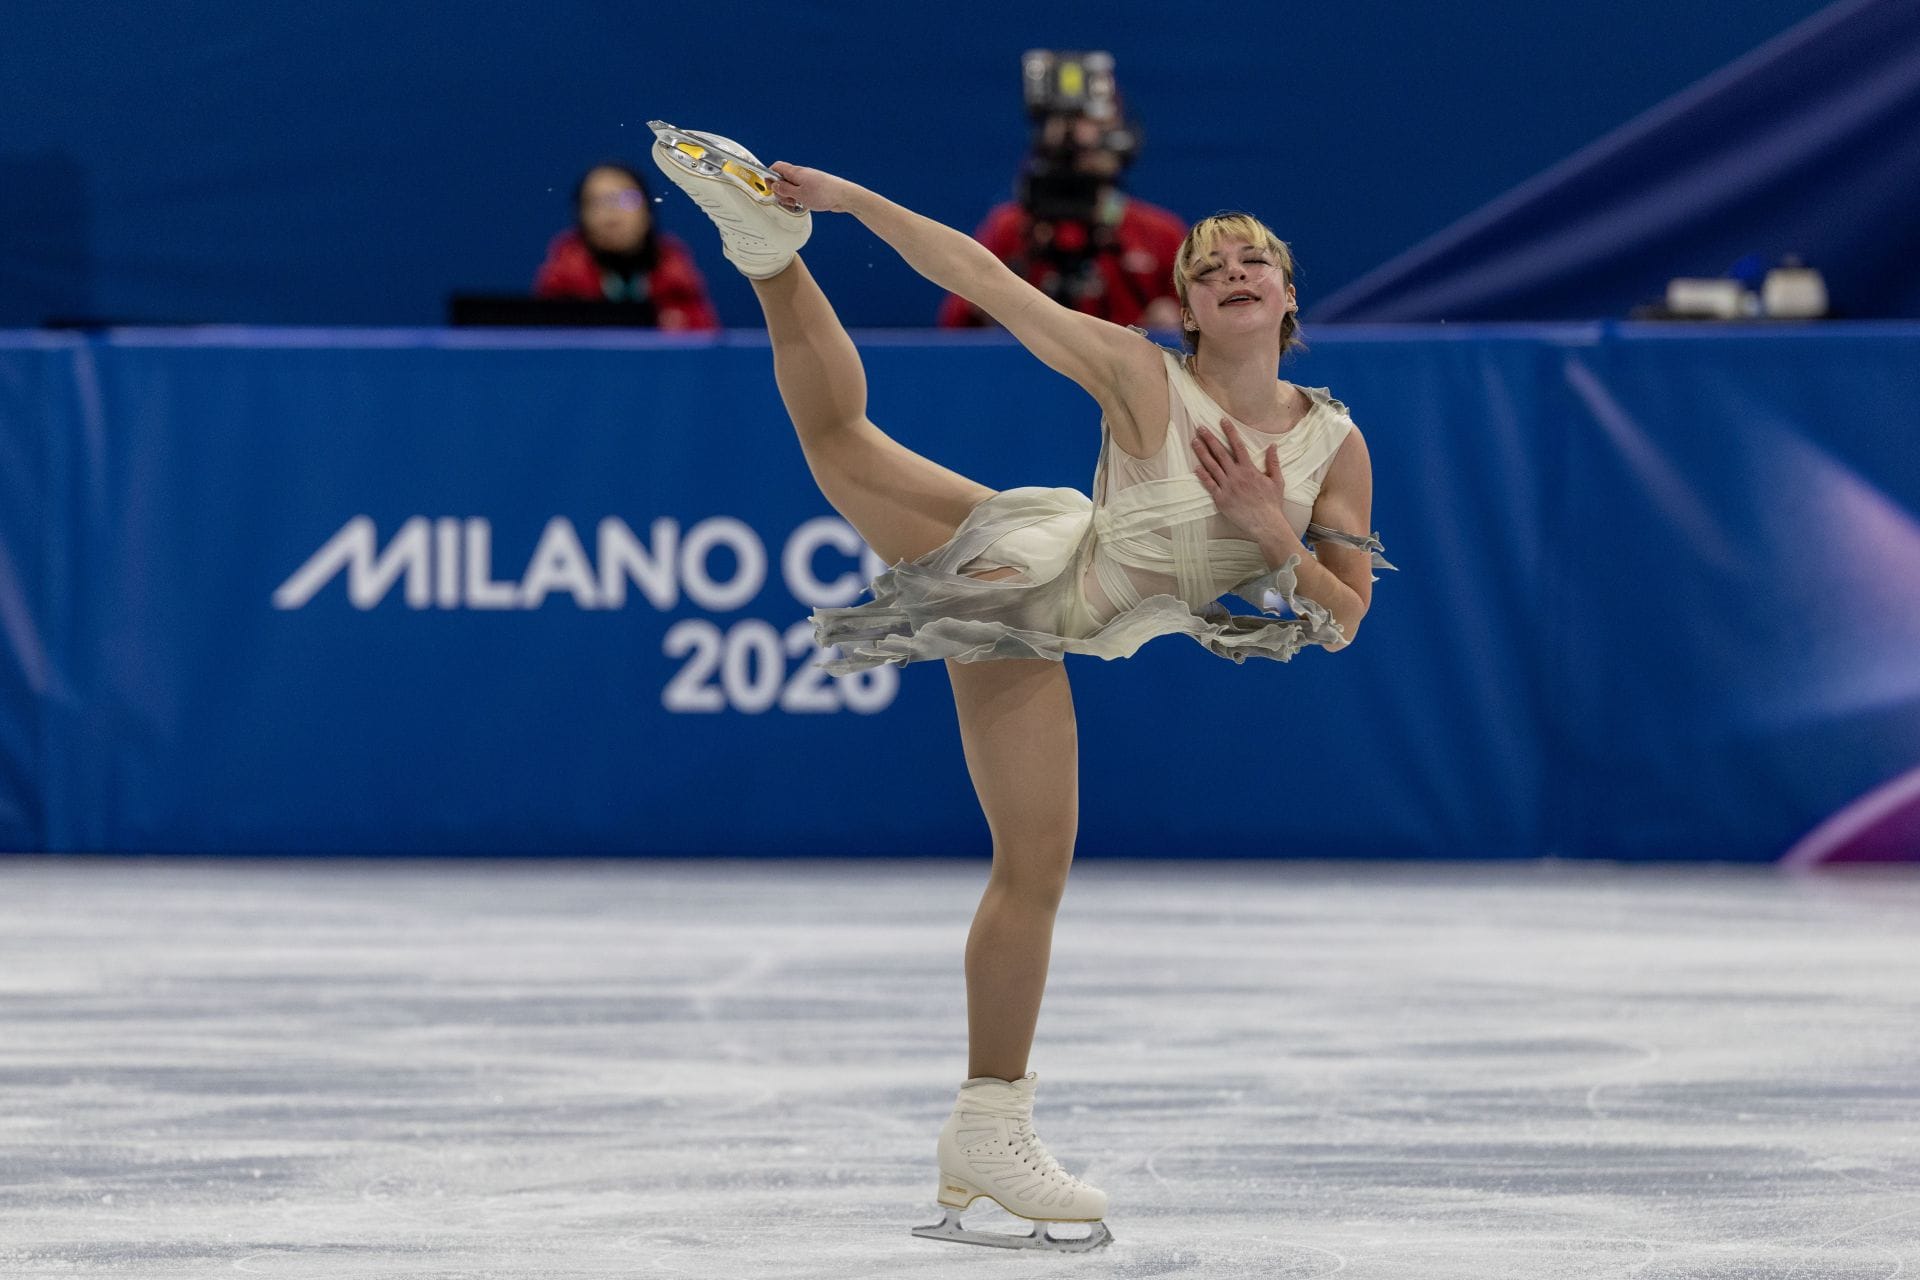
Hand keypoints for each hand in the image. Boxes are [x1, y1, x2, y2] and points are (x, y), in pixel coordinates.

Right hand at [769, 162, 861, 213]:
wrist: (844, 196)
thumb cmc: (824, 193)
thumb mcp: (799, 194)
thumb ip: (784, 190)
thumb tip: (773, 185)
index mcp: (795, 172)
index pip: (776, 167)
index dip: (770, 177)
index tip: (771, 188)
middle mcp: (801, 174)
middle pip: (783, 180)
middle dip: (781, 192)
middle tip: (788, 200)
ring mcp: (808, 181)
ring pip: (792, 188)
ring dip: (790, 197)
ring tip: (797, 204)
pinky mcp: (813, 188)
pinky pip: (801, 192)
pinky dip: (799, 199)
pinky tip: (805, 204)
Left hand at [1192, 418, 1287, 537]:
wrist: (1265, 524)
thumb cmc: (1272, 503)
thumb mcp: (1277, 481)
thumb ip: (1273, 462)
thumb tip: (1273, 446)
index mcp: (1249, 470)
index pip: (1238, 446)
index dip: (1229, 432)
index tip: (1222, 421)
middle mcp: (1236, 476)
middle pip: (1220, 453)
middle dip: (1210, 439)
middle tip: (1200, 428)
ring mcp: (1227, 487)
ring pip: (1212, 466)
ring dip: (1202, 453)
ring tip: (1194, 442)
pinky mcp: (1221, 499)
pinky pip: (1209, 485)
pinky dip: (1202, 475)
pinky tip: (1196, 466)